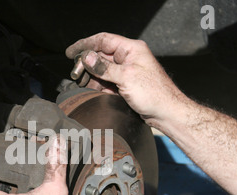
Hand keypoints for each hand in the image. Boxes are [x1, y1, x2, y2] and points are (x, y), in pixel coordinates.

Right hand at [66, 32, 185, 125]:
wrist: (166, 112)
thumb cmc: (154, 93)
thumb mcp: (126, 77)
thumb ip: (104, 68)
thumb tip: (87, 58)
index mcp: (131, 49)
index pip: (103, 40)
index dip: (85, 45)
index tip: (70, 52)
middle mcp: (128, 58)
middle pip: (100, 56)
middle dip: (87, 64)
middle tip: (75, 73)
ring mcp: (126, 72)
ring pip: (102, 70)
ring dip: (91, 77)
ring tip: (82, 84)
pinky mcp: (125, 85)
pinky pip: (107, 82)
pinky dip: (98, 86)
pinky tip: (91, 90)